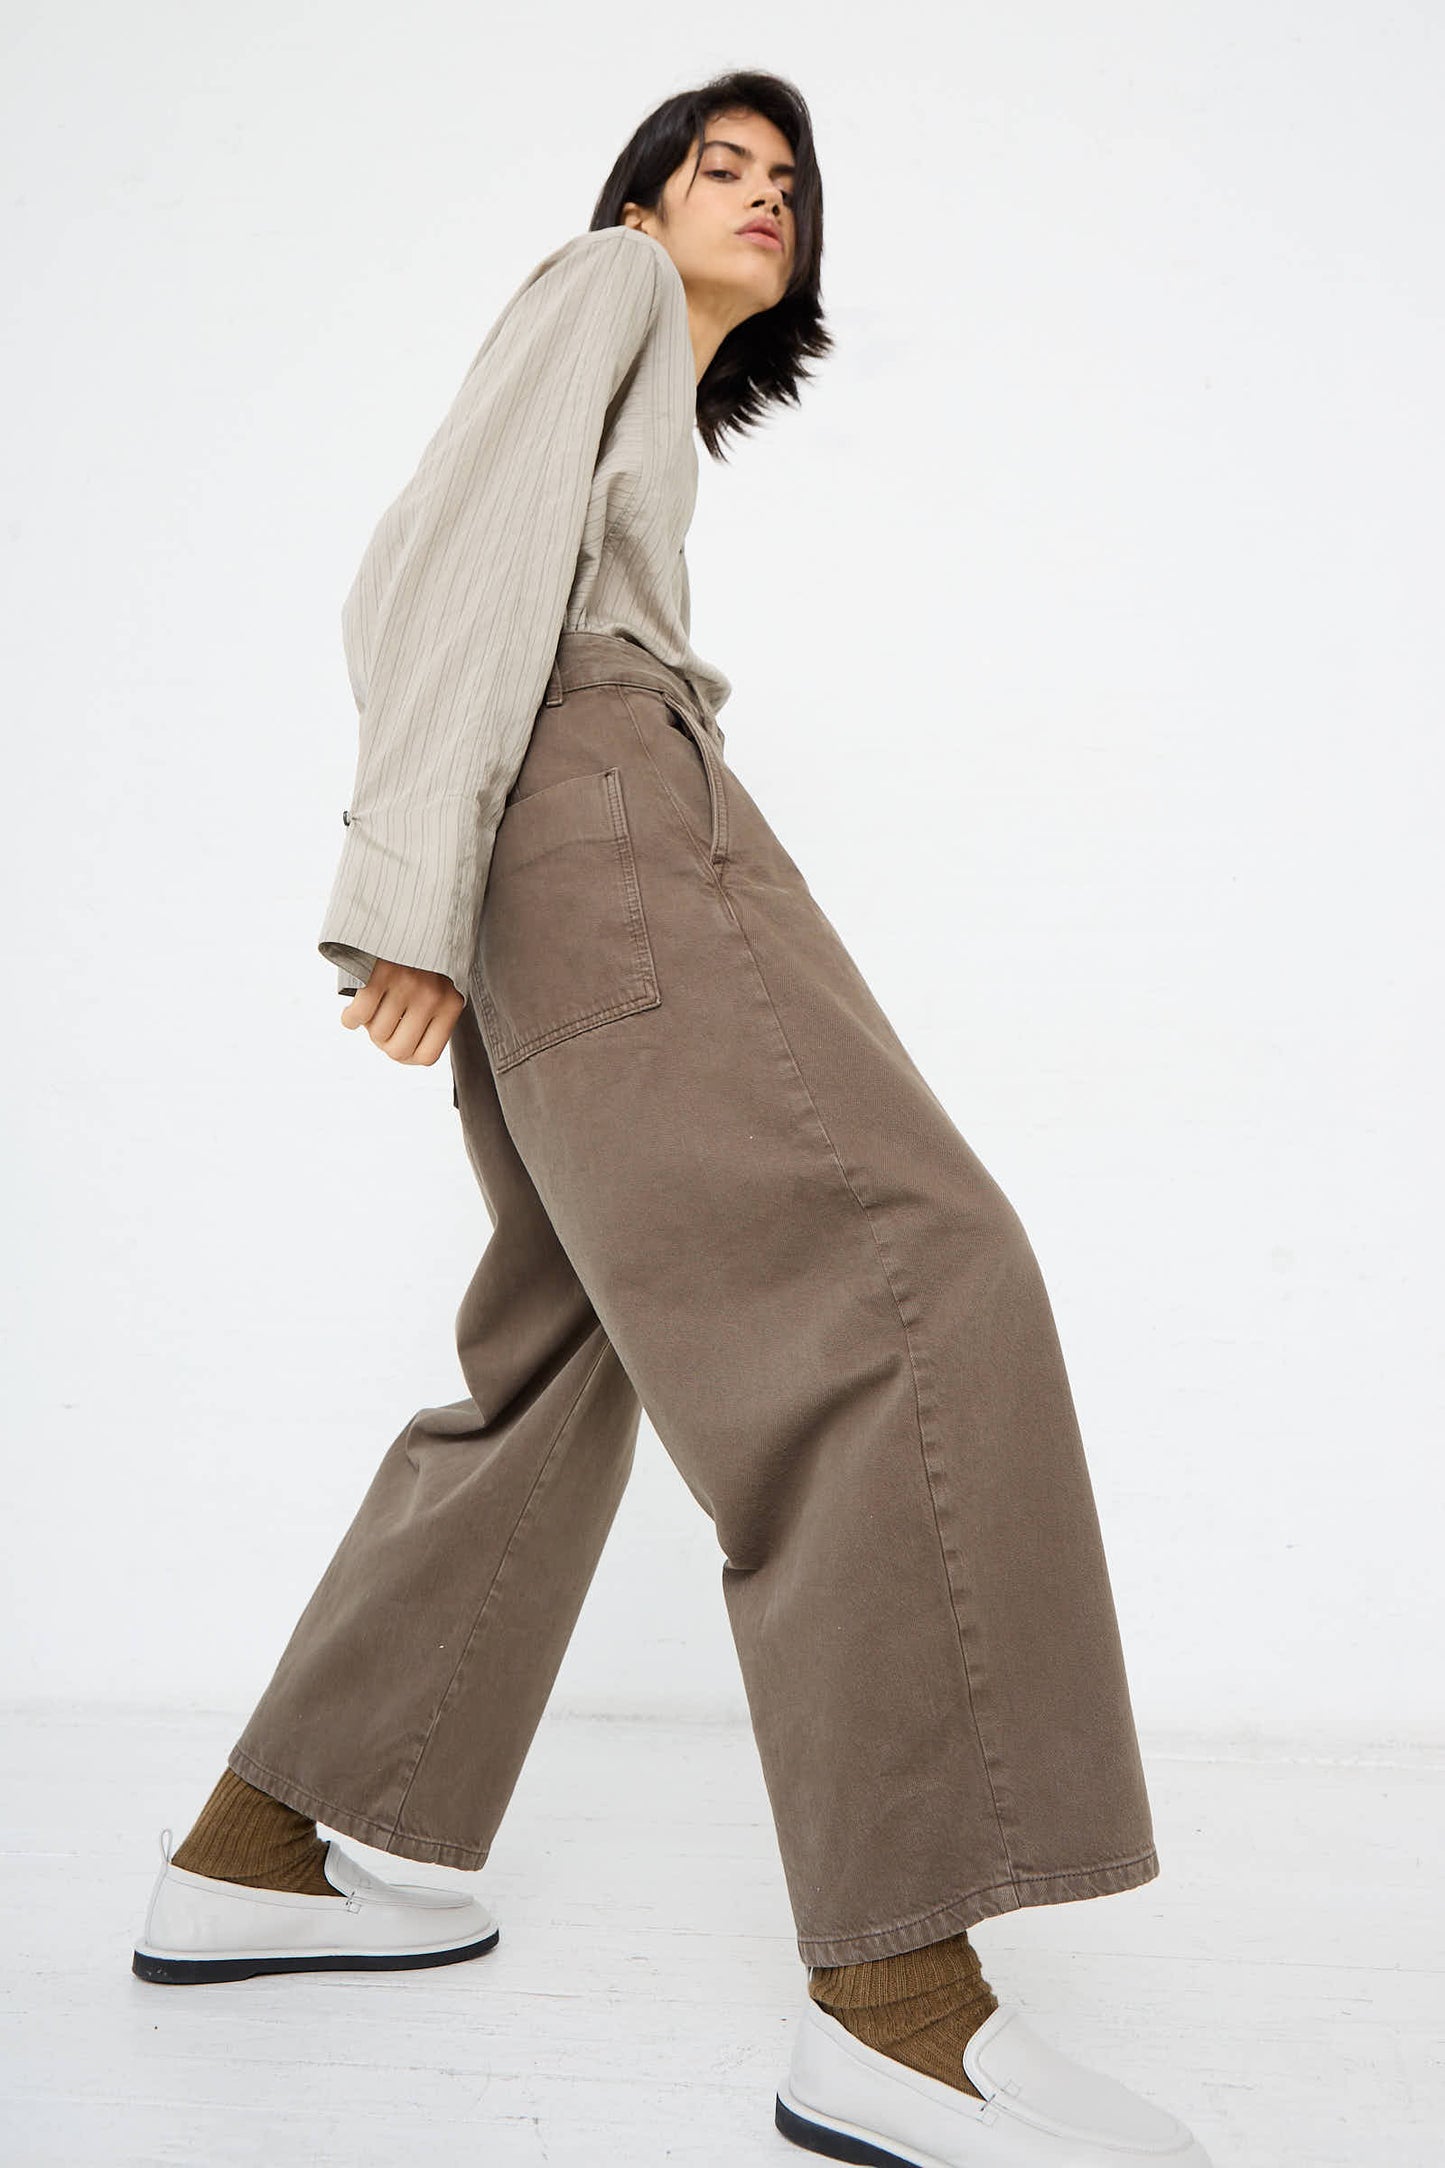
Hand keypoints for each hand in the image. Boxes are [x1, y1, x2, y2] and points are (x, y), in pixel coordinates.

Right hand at [340, 959, 464, 1064]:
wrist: (413, 906)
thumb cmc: (426, 954)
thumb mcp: (443, 982)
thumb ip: (433, 1015)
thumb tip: (402, 1053)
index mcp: (451, 1004)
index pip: (426, 1057)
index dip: (406, 1056)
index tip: (398, 1041)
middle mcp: (431, 997)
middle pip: (397, 1050)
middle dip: (383, 1043)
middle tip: (381, 1024)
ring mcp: (405, 985)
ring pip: (376, 1033)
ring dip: (368, 1026)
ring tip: (372, 1009)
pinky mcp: (379, 974)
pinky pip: (356, 1016)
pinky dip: (350, 1019)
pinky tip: (352, 1011)